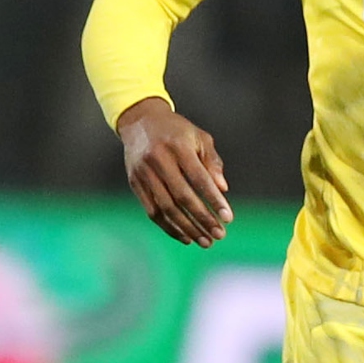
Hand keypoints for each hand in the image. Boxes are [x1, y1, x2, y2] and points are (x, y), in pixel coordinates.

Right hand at [118, 97, 232, 246]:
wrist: (140, 121)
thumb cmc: (178, 131)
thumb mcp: (200, 138)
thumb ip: (212, 162)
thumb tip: (223, 189)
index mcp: (178, 147)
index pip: (199, 179)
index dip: (214, 200)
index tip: (228, 218)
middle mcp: (158, 160)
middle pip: (182, 197)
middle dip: (202, 219)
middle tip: (220, 235)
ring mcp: (143, 173)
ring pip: (166, 208)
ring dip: (187, 228)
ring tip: (205, 241)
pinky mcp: (135, 183)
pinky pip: (152, 211)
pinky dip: (169, 226)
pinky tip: (185, 236)